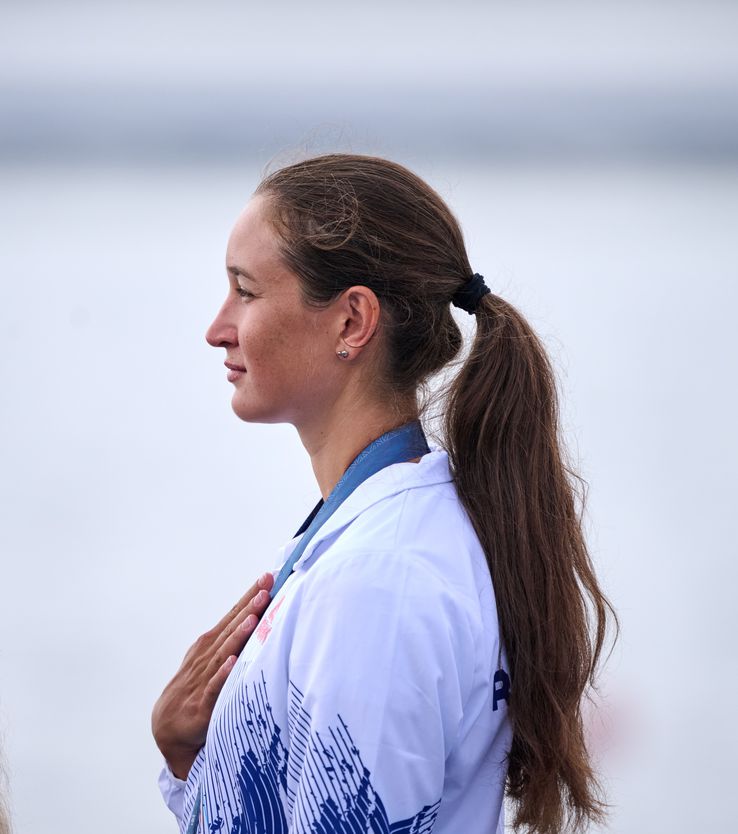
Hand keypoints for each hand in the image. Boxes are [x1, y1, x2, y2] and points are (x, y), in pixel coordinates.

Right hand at [151, 571, 274, 778]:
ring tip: (253, 618)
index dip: (249, 596)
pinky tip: (233, 663)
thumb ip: (234, 638)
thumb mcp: (213, 658)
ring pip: (224, 653)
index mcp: (211, 643)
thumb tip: (261, 615)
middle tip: (265, 589)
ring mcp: (204, 678)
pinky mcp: (203, 704)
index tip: (267, 577)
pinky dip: (223, 675)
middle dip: (249, 608)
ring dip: (238, 635)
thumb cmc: (197, 685)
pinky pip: (215, 687)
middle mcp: (207, 655)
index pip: (234, 614)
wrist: (168, 725)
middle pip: (231, 628)